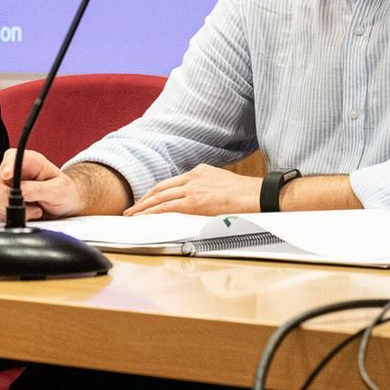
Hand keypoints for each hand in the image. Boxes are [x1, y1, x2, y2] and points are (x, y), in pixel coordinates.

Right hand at [0, 148, 79, 220]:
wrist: (65, 207)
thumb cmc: (64, 193)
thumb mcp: (59, 190)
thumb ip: (39, 189)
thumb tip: (20, 192)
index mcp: (30, 162)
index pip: (10, 157)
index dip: (6, 166)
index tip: (7, 176)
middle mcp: (14, 172)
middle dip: (4, 195)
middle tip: (23, 203)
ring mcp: (6, 186)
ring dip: (10, 208)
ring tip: (34, 210)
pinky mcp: (3, 201)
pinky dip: (9, 216)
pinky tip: (27, 214)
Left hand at [125, 164, 257, 215]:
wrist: (258, 194)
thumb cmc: (247, 193)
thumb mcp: (223, 183)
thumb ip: (208, 188)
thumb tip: (203, 199)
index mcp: (200, 171)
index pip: (171, 182)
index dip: (157, 192)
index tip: (147, 199)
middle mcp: (193, 177)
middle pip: (161, 188)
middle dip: (144, 199)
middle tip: (132, 208)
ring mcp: (193, 188)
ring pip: (160, 197)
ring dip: (143, 207)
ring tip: (131, 215)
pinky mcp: (195, 202)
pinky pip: (167, 207)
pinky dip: (153, 212)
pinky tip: (144, 217)